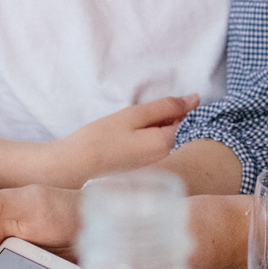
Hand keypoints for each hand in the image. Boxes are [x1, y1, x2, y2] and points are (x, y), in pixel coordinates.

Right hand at [40, 95, 200, 186]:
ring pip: (156, 137)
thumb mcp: (133, 115)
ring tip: (117, 134)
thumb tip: (195, 99)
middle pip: (169, 128)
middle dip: (153, 119)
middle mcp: (163, 159)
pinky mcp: (137, 170)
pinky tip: (115, 143)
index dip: (161, 108)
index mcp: (165, 144)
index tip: (137, 114)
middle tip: (124, 123)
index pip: (180, 117)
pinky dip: (135, 140)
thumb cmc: (99, 139)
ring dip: (143, 129)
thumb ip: (165, 106)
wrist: (71, 168)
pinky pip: (144, 148)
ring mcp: (150, 166)